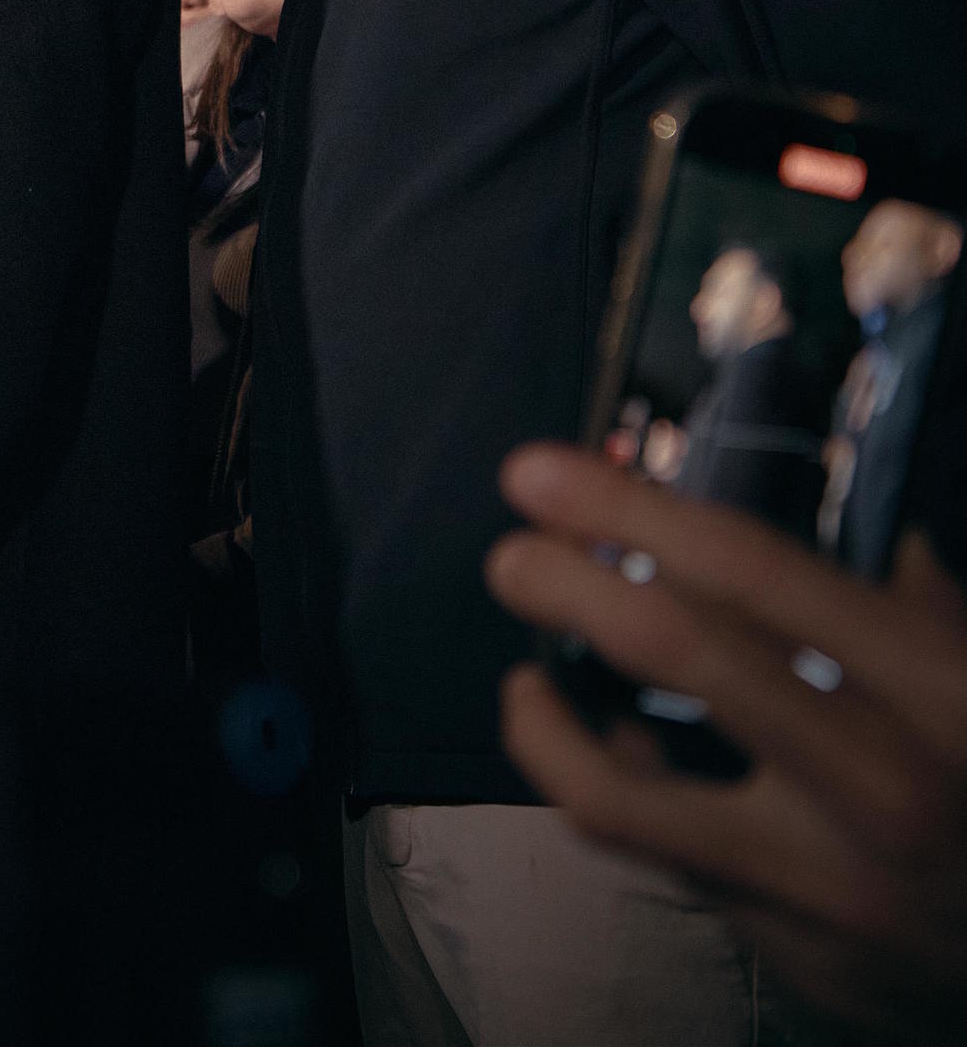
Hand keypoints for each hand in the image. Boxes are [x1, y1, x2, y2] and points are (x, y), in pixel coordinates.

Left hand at [486, 440, 966, 1038]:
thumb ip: (925, 610)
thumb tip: (869, 525)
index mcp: (945, 698)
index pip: (754, 572)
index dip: (627, 510)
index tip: (540, 476)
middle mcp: (881, 791)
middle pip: (673, 652)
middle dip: (564, 586)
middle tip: (514, 560)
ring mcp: (831, 888)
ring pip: (618, 799)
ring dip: (545, 731)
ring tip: (526, 685)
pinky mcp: (798, 960)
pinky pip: (675, 870)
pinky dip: (637, 808)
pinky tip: (626, 769)